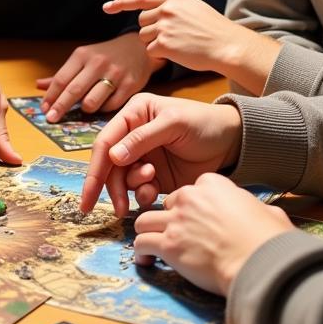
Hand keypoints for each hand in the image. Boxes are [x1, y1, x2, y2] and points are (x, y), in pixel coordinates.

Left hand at [36, 33, 160, 121]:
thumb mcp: (83, 59)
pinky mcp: (130, 85)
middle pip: (73, 91)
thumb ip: (62, 74)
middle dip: (60, 108)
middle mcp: (98, 63)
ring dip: (85, 109)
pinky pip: (111, 106)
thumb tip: (38, 85)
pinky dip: (103, 110)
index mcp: (82, 55)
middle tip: (51, 119)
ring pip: (92, 101)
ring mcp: (115, 74)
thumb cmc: (105, 55)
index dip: (50, 97)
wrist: (138, 47)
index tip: (43, 110)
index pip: (61, 79)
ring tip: (85, 108)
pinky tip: (102, 106)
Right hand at [80, 93, 242, 216]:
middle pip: (110, 164)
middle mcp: (133, 135)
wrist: (233, 142)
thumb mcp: (174, 124)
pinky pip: (139, 189)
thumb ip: (143, 139)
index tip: (88, 194)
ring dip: (131, 188)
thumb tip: (113, 156)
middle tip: (119, 209)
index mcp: (134, 114)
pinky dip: (142, 195)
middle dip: (111, 187)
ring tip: (151, 187)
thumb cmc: (204, 123)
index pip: (106, 141)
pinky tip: (155, 194)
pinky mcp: (156, 176)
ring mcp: (143, 156)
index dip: (95, 168)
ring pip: (122, 179)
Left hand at [104, 0, 279, 94]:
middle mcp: (167, 9)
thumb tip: (151, 11)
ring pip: (144, 37)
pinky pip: (150, 50)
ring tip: (178, 44)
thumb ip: (171, 6)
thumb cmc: (213, 30)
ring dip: (155, 43)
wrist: (227, 45)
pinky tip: (177, 52)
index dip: (121, 3)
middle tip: (172, 36)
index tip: (107, 7)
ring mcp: (164, 26)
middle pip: (142, 22)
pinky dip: (160, 54)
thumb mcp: (193, 7)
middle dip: (151, 30)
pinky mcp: (164, 43)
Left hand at [132, 173, 292, 294]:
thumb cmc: (268, 238)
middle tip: (175, 236)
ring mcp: (176, 221)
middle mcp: (189, 198)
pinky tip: (146, 261)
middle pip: (166, 204)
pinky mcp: (168, 245)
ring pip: (144, 220)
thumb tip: (265, 214)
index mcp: (212, 184)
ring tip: (152, 245)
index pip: (189, 190)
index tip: (195, 220)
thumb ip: (253, 208)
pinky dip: (141, 253)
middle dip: (168, 219)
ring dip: (147, 232)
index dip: (190, 207)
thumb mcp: (266, 211)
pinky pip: (141, 243)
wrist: (260, 261)